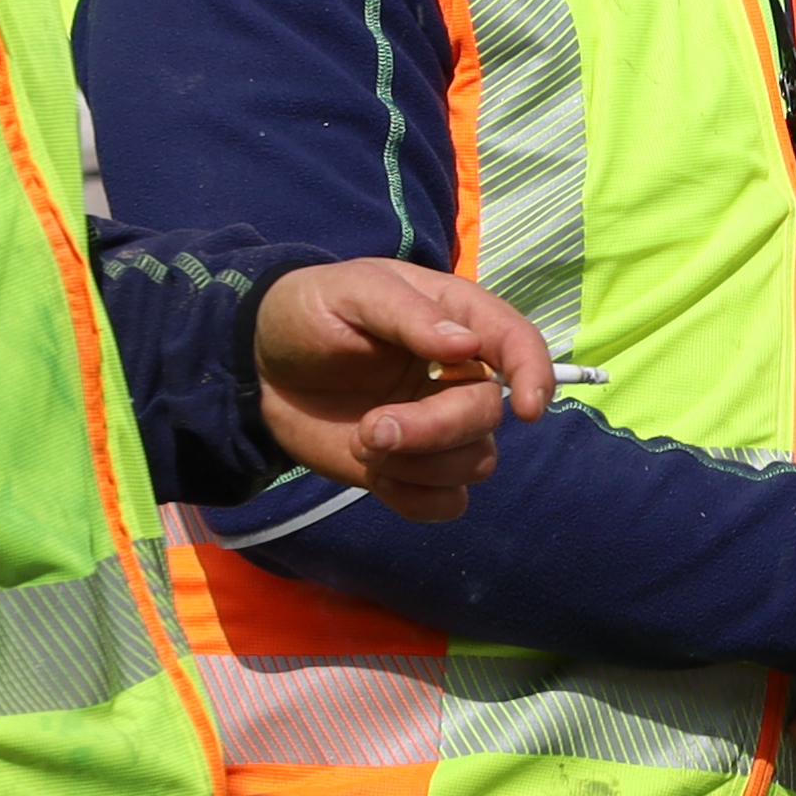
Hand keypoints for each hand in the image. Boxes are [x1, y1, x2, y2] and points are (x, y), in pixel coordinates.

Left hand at [253, 258, 548, 520]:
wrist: (260, 363)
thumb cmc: (310, 311)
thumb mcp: (350, 292)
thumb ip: (406, 315)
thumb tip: (467, 347)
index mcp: (457, 320)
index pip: (518, 343)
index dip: (534, 374)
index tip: (525, 410)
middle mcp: (461, 376)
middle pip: (486, 417)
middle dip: (435, 431)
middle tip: (372, 429)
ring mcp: (440, 426)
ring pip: (475, 463)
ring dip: (420, 465)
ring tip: (363, 441)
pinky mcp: (415, 469)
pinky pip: (447, 502)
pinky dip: (415, 497)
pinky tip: (375, 474)